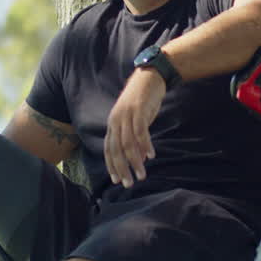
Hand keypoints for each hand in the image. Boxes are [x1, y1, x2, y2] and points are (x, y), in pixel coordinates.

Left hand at [104, 68, 165, 187]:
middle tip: (128, 183)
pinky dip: (145, 146)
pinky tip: (151, 156)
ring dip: (135, 162)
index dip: (111, 165)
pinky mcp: (139, 111)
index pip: (108, 149)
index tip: (116, 180)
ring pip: (128, 144)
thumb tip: (141, 157)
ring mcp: (126, 116)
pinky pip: (141, 132)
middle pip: (116, 150)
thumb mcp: (134, 120)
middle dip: (122, 169)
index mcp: (113, 124)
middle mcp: (116, 121)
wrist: (149, 77)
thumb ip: (134, 137)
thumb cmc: (142, 101)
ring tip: (142, 174)